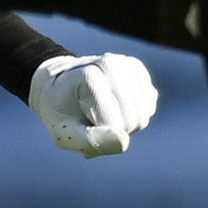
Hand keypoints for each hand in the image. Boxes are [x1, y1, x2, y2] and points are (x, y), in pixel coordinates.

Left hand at [29, 53, 158, 156]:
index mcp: (90, 77)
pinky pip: (149, 106)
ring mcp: (127, 65)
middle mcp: (112, 65)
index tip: (82, 124)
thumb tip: (124, 142)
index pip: (117, 127)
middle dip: (115, 130)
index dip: (102, 137)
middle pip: (135, 121)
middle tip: (92, 120)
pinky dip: (134, 112)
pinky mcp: (137, 69)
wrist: (59, 85)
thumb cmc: (61, 113)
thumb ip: (91, 141)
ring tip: (102, 112)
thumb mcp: (65, 134)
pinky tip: (114, 104)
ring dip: (125, 123)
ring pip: (145, 115)